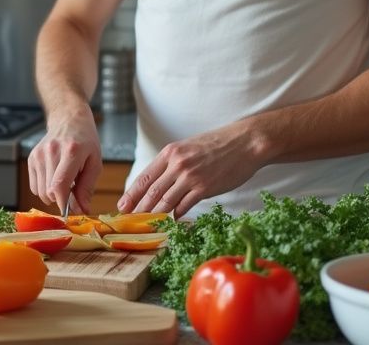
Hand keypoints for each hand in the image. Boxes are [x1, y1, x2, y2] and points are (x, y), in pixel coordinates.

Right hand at [27, 104, 101, 215]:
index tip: (70, 211)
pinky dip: (44, 189)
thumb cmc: (85, 140)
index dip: (63, 203)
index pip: (59, 185)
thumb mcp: (95, 162)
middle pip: (49, 191)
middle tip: (73, 192)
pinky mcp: (31, 158)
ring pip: (40, 192)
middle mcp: (51, 152)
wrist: (69, 119)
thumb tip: (82, 210)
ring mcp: (38, 154)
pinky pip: (34, 187)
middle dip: (61, 199)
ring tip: (64, 182)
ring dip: (52, 195)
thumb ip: (87, 187)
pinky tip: (54, 178)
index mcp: (71, 151)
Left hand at [119, 122, 265, 217]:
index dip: (131, 193)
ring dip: (154, 216)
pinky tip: (172, 222)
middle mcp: (177, 164)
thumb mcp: (189, 147)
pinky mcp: (204, 188)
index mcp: (170, 152)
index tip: (122, 206)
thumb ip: (173, 164)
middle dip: (137, 209)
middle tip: (128, 221)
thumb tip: (159, 183)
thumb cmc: (218, 145)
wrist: (246, 142)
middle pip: (151, 192)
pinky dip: (176, 216)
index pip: (145, 177)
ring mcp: (190, 176)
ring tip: (146, 226)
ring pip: (164, 202)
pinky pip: (184, 206)